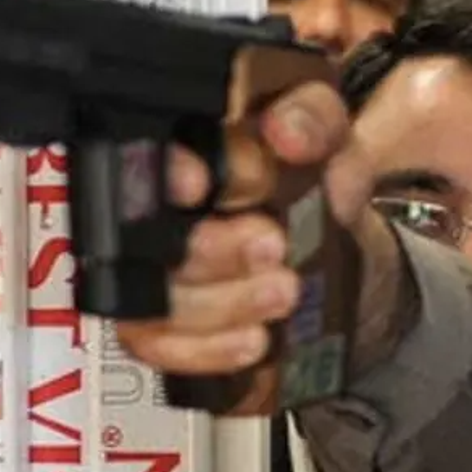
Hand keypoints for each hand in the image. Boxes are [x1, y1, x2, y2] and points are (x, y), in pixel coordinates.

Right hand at [116, 80, 350, 374]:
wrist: (331, 245)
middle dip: (209, 247)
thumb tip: (286, 132)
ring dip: (220, 303)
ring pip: (147, 300)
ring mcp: (150, 269)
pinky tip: (254, 339)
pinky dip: (208, 350)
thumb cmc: (313, 178)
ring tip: (283, 290)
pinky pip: (158, 348)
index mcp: (180, 144)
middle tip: (273, 244)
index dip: (161, 171)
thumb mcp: (330, 136)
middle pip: (140, 237)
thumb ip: (314, 121)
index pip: (141, 151)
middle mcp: (150, 208)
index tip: (199, 183)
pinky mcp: (160, 323)